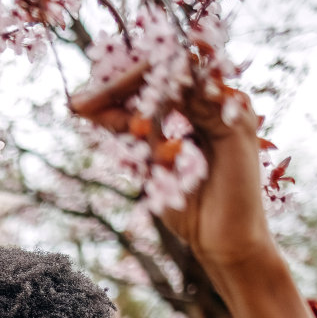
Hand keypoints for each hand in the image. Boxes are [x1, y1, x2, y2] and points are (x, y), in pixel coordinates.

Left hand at [71, 67, 316, 317]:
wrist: (222, 244)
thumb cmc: (190, 210)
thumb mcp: (150, 168)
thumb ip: (130, 136)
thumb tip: (85, 106)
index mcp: (191, 112)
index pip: (150, 86)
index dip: (113, 91)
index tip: (77, 106)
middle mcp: (211, 104)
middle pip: (163, 73)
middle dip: (117, 86)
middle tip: (81, 104)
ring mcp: (227, 110)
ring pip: (180, 77)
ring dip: (139, 87)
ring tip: (101, 104)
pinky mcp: (240, 123)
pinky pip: (203, 97)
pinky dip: (170, 98)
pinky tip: (140, 109)